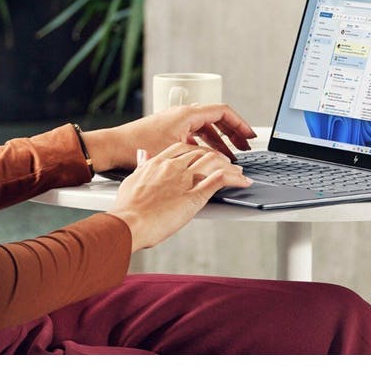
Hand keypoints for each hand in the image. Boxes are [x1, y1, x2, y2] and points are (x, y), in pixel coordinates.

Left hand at [91, 103, 257, 169]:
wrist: (113, 147)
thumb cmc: (139, 144)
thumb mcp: (178, 150)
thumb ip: (203, 155)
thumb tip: (222, 163)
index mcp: (188, 114)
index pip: (223, 112)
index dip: (240, 124)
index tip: (250, 136)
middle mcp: (182, 114)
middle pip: (216, 119)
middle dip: (233, 133)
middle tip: (245, 146)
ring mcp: (174, 122)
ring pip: (204, 128)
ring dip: (219, 141)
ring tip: (229, 155)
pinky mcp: (167, 131)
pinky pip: (194, 134)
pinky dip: (205, 144)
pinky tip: (206, 157)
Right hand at [107, 142, 251, 250]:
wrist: (129, 222)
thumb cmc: (127, 208)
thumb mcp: (131, 180)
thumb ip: (141, 166)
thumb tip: (143, 156)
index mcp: (158, 162)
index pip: (183, 148)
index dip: (197, 151)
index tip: (203, 156)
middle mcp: (174, 167)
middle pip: (202, 153)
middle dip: (216, 157)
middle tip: (225, 164)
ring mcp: (186, 179)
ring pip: (214, 162)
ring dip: (230, 166)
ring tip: (238, 172)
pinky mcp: (195, 195)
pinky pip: (221, 180)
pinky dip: (236, 178)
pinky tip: (243, 181)